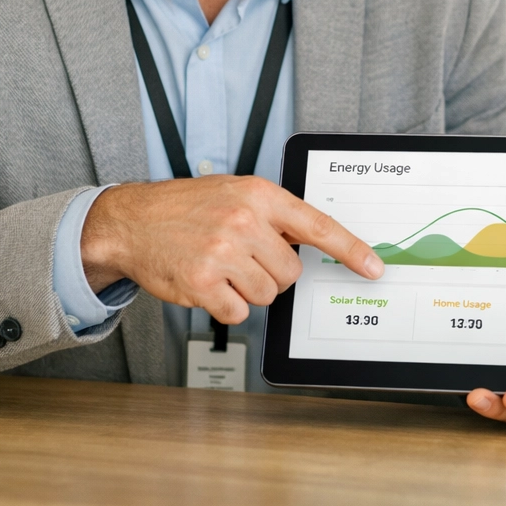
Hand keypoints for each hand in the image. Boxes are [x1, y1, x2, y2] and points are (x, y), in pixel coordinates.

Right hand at [80, 175, 382, 324]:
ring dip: (248, 289)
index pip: (318, 225)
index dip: (350, 249)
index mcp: (259, 195)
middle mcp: (244, 222)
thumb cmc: (186, 207)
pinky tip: (208, 283)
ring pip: (267, 294)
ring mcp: (223, 253)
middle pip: (291, 272)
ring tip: (222, 267)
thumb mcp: (236, 193)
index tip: (373, 266)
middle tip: (245, 259)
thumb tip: (311, 243)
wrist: (132, 221)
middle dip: (273, 273)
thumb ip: (273, 215)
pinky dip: (226, 305)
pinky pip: (238, 311)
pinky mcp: (202, 283)